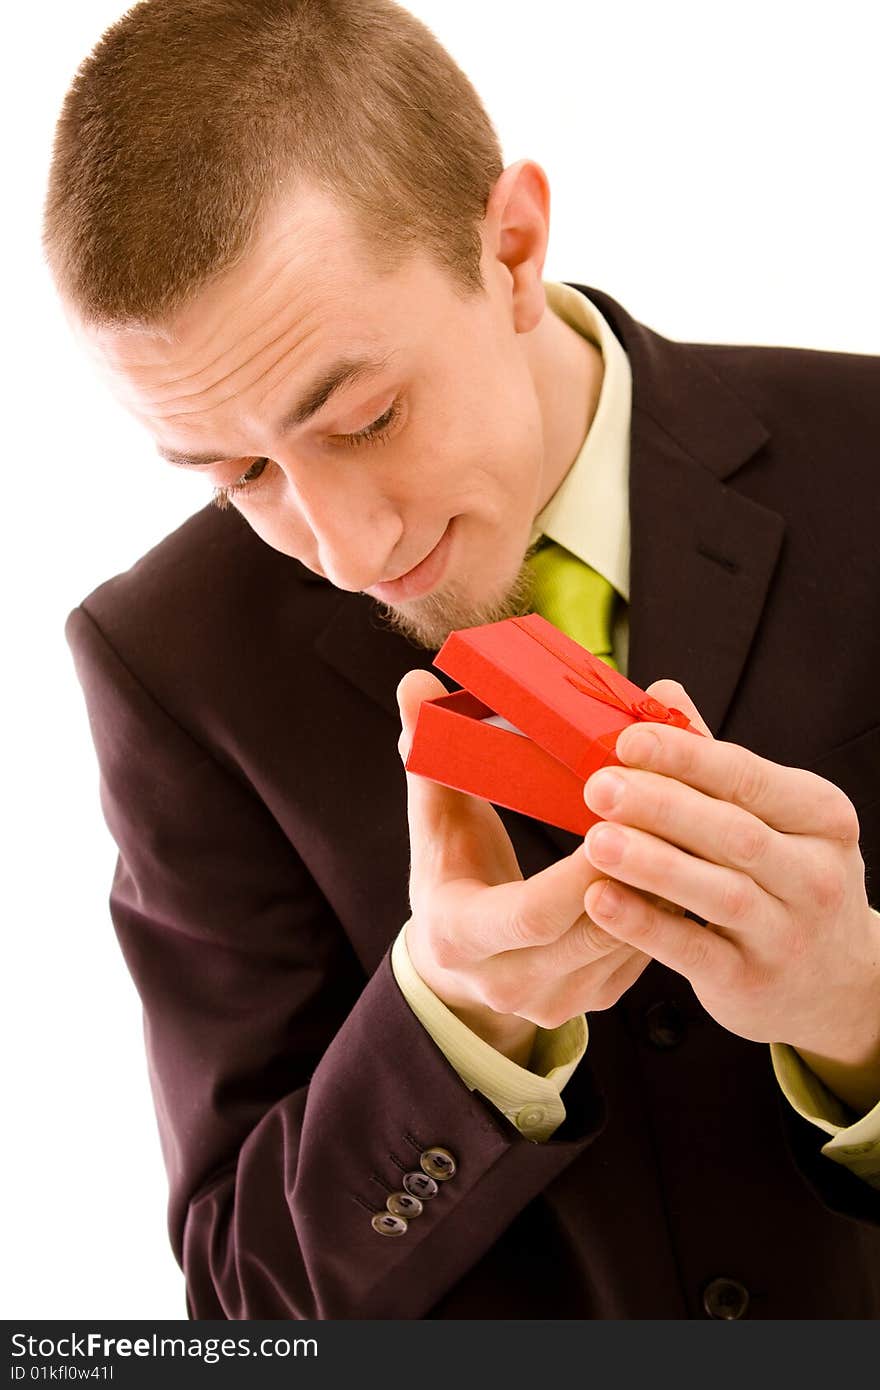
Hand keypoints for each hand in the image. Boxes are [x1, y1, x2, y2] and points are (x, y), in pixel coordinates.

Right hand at [396, 670, 651, 1063]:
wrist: (459, 962)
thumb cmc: (452, 874)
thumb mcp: (435, 822)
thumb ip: (428, 755)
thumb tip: (415, 684)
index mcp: (460, 938)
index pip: (531, 916)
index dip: (578, 875)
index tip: (613, 822)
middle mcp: (509, 982)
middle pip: (592, 931)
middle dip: (638, 871)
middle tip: (673, 809)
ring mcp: (558, 1000)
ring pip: (630, 944)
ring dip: (666, 886)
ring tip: (692, 824)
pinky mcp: (597, 999)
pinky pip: (646, 953)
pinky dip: (670, 905)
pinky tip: (687, 857)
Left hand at [581, 679, 879, 1111]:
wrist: (836, 981)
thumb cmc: (786, 879)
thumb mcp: (773, 818)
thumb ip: (712, 762)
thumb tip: (661, 691)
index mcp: (819, 817)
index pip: (747, 777)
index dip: (685, 757)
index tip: (627, 741)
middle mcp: (815, 874)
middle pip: (733, 832)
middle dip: (661, 806)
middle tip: (598, 786)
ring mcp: (787, 933)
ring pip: (718, 892)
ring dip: (652, 864)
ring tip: (595, 840)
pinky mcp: (752, 982)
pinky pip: (693, 951)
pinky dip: (645, 925)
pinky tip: (600, 900)